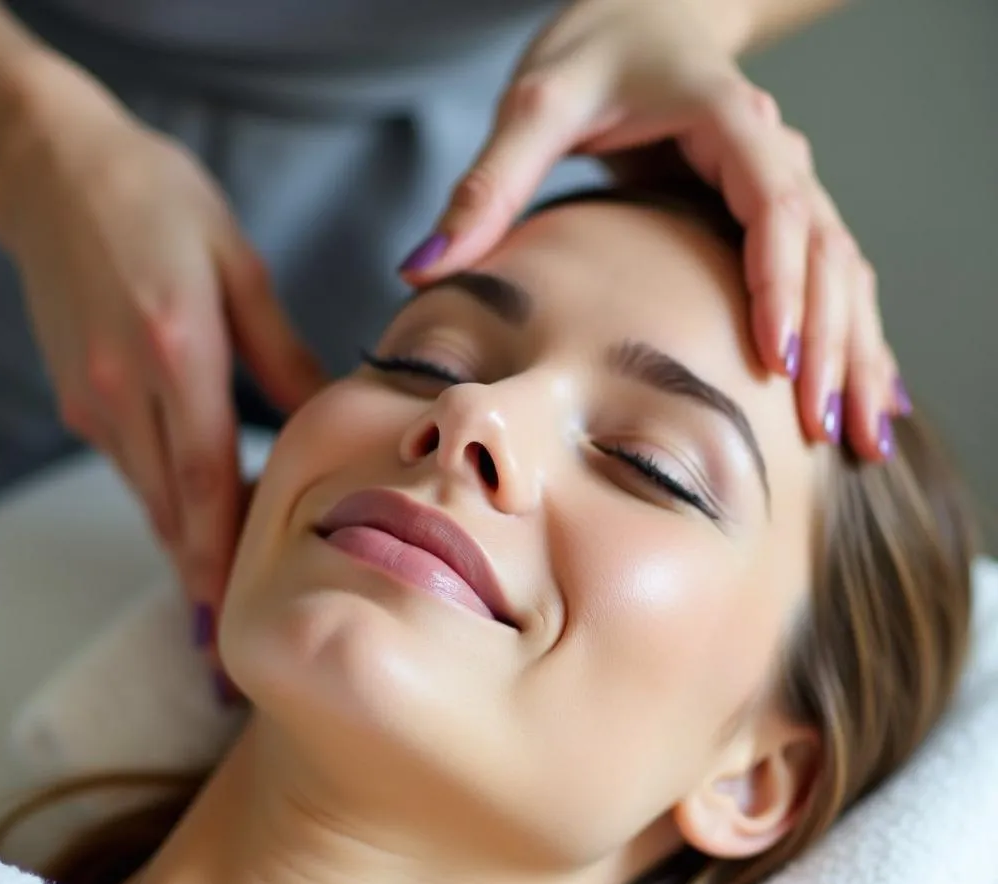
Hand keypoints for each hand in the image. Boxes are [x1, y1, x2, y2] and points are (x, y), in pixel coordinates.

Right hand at [0, 62, 323, 637]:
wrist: (50, 169)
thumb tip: (330, 410)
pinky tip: (199, 525)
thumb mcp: (238, 265)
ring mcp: (95, 399)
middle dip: (207, 576)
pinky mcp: (80, 396)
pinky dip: (168, 505)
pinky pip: (134, 468)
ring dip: (189, 548)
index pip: (207, 478)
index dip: (227, 552)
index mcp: (179, 352)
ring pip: (151, 497)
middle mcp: (126, 389)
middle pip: (173, 508)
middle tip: (240, 640)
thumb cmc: (156, 201)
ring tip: (229, 601)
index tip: (245, 610)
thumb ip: (283, 351)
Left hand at [400, 0, 906, 458]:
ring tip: (868, 435)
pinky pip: (831, 278)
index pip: (772, 203)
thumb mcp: (534, 106)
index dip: (779, 278)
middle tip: (824, 425)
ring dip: (858, 354)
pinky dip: (853, 338)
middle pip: (825, 251)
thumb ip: (485, 185)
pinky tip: (869, 396)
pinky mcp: (777, 213)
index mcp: (724, 120)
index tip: (775, 355)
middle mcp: (773, 152)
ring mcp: (785, 184)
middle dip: (832, 341)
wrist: (645, 14)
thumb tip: (420, 267)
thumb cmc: (593, 56)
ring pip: (844, 272)